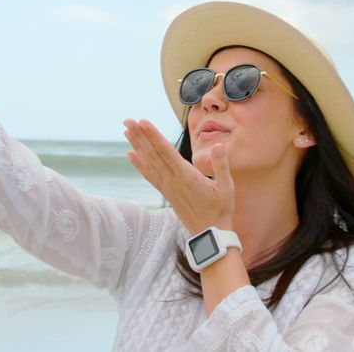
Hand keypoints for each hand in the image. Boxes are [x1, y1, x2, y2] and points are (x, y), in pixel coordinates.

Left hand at [123, 119, 234, 233]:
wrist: (209, 234)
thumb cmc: (221, 210)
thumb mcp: (227, 188)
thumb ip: (222, 166)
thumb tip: (219, 146)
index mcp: (187, 176)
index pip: (166, 151)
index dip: (153, 136)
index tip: (142, 122)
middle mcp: (173, 180)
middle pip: (153, 154)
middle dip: (140, 136)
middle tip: (127, 120)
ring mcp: (167, 187)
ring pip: (149, 162)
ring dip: (137, 146)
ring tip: (126, 131)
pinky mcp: (166, 192)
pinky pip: (150, 175)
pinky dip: (139, 164)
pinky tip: (130, 154)